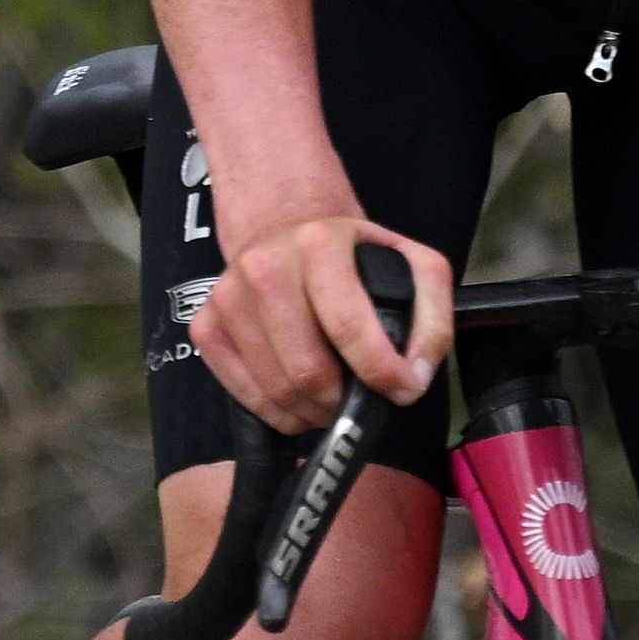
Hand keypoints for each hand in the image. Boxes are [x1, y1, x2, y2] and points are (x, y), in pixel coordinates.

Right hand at [188, 195, 447, 437]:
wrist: (284, 227)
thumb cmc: (351, 255)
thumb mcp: (413, 264)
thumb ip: (432, 319)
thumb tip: (415, 377)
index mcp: (318, 245)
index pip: (347, 326)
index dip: (382, 373)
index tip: (403, 392)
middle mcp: (264, 268)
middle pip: (308, 371)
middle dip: (343, 403)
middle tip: (359, 400)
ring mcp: (227, 298)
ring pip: (277, 391)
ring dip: (313, 412)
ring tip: (332, 398)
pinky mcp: (206, 326)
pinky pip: (245, 396)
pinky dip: (279, 411)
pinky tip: (298, 394)